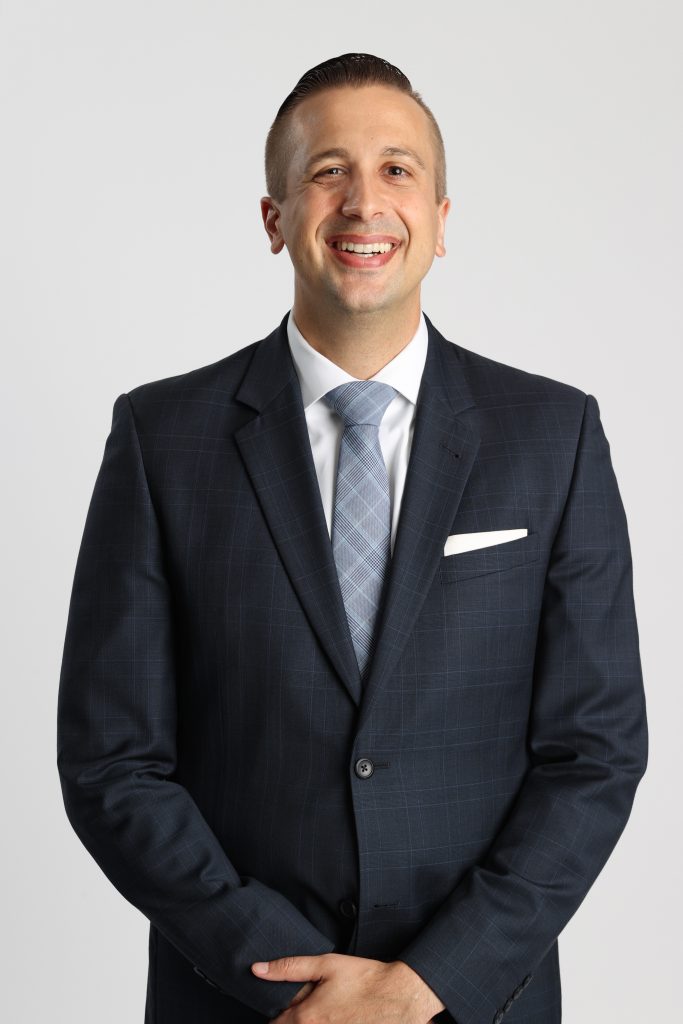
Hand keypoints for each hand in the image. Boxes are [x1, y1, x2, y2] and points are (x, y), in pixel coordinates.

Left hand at [250, 953, 445, 1022]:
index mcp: (305, 1018)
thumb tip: (257, 969)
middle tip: (307, 1010)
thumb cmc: (364, 979)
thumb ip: (288, 968)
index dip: (275, 1017)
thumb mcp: (325, 965)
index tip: (281, 1009)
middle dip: (291, 1022)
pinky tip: (336, 1019)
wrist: (400, 997)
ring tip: (323, 1013)